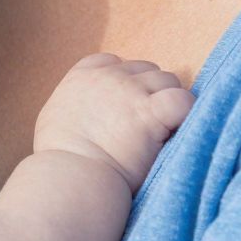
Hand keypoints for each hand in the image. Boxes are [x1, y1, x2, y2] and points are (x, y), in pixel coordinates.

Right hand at [31, 53, 193, 190]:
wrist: (69, 178)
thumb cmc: (59, 161)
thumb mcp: (54, 120)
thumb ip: (74, 106)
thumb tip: (87, 114)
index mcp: (82, 77)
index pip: (114, 62)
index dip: (126, 82)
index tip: (126, 108)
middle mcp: (108, 77)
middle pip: (145, 70)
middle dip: (150, 93)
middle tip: (147, 125)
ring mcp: (131, 91)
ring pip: (168, 80)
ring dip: (169, 103)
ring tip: (163, 132)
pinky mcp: (150, 112)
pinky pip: (183, 100)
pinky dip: (186, 113)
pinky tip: (178, 132)